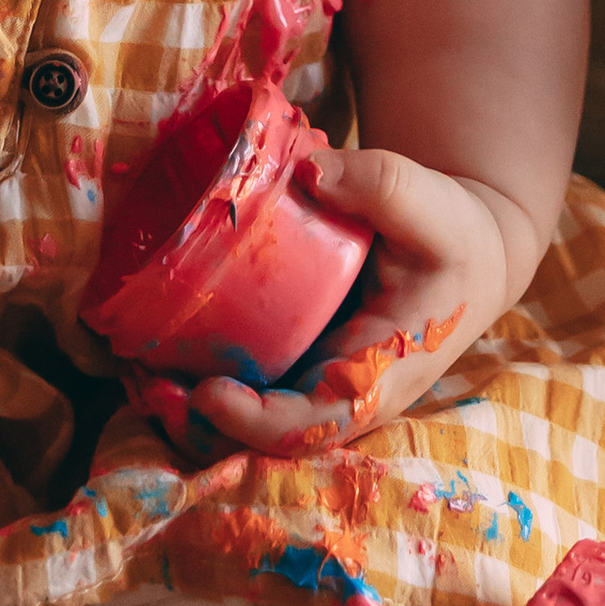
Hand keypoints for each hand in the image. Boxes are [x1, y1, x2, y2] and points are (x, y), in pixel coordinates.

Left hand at [179, 142, 519, 458]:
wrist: (470, 253)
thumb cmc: (454, 236)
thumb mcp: (432, 207)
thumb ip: (380, 184)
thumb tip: (308, 168)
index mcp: (379, 376)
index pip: (314, 425)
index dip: (257, 422)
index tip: (209, 392)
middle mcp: (340, 394)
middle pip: (262, 437)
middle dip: (200, 421)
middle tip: (145, 381)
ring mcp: (314, 382)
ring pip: (243, 422)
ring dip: (185, 406)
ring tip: (134, 370)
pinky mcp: (294, 360)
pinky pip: (242, 386)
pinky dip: (194, 380)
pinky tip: (152, 351)